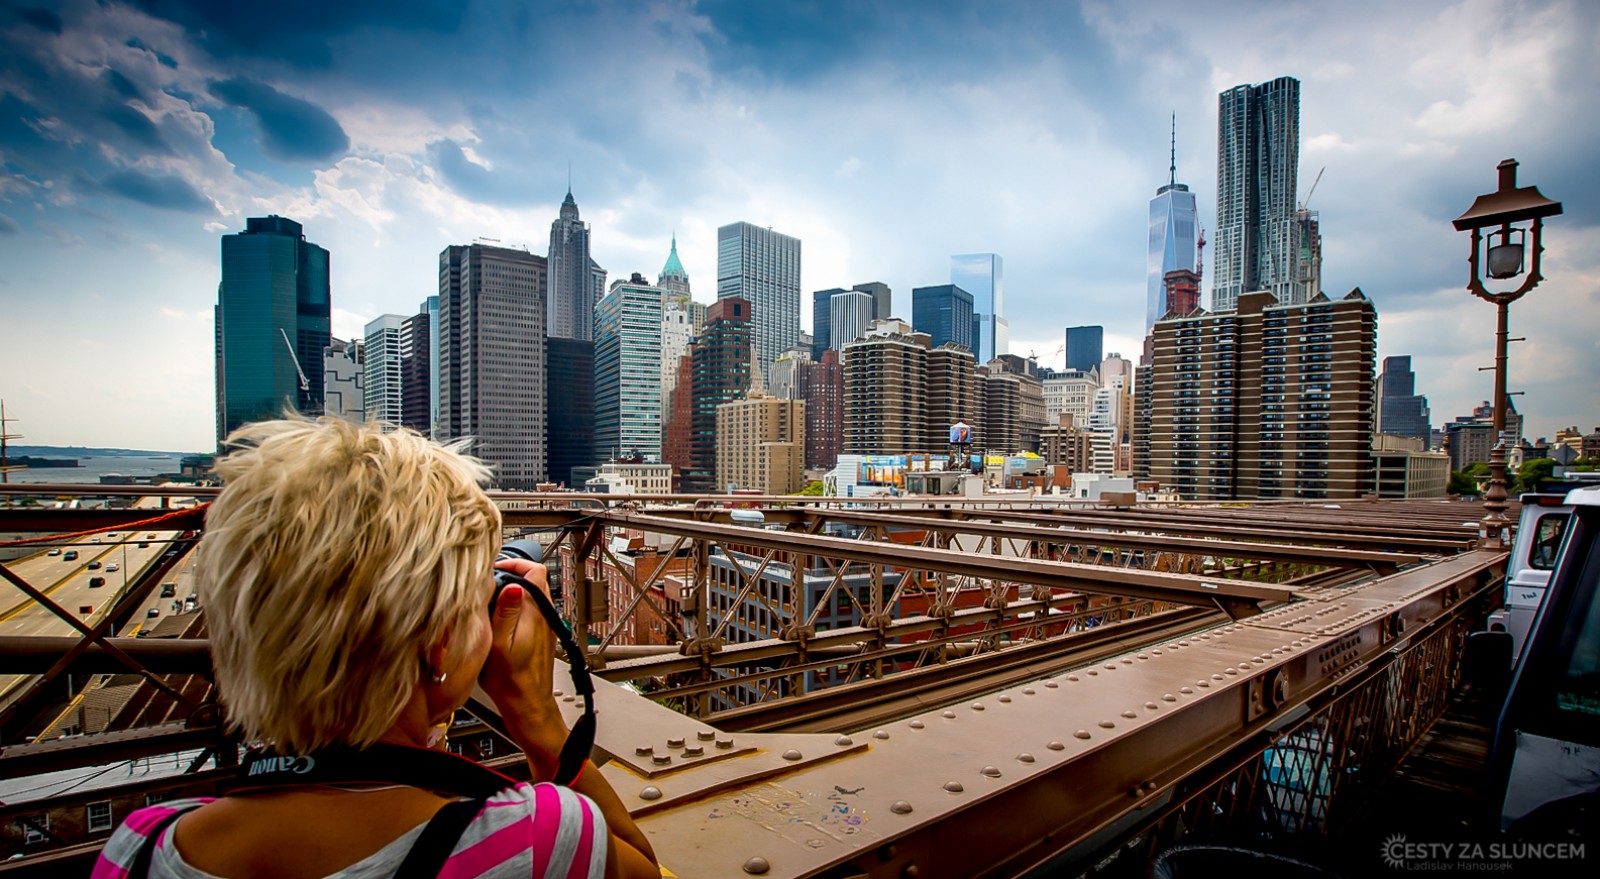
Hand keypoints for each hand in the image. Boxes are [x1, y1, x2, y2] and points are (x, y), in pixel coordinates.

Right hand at [480, 560, 567, 771]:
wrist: (527, 707)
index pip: (535, 570)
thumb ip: (505, 612)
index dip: (515, 562)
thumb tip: (511, 584)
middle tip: (488, 582)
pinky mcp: (539, 636)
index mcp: (535, 613)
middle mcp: (544, 616)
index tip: (495, 567)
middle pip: (533, 580)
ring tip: (489, 599)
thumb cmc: (512, 683)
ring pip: (530, 595)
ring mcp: (543, 626)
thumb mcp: (499, 645)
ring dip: (510, 591)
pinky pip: (527, 610)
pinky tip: (496, 619)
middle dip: (510, 574)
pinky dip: (512, 607)